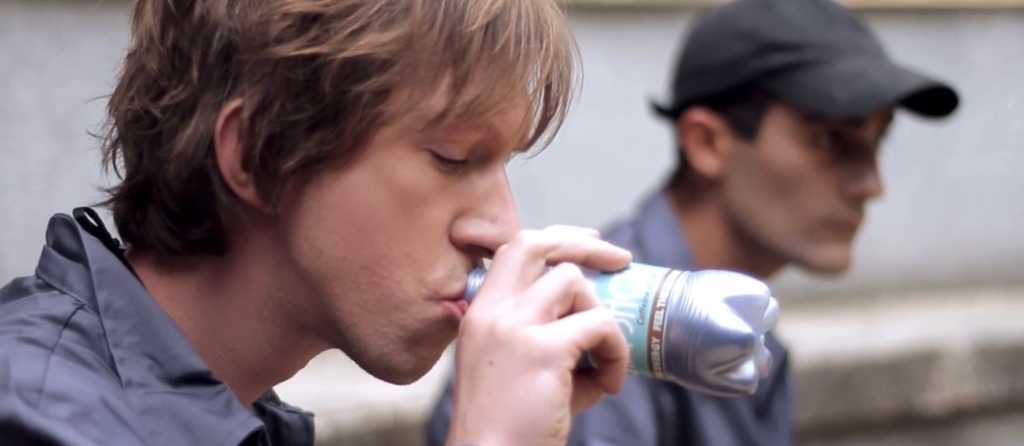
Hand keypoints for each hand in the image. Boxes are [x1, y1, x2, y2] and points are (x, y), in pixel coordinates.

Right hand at [446, 226, 632, 445]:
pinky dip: (616, 353)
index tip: (589, 244)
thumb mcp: (519, 370)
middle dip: (585, 244)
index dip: (556, 239)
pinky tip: (609, 384)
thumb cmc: (510, 428)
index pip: (514, 249)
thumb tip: (600, 325)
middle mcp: (491, 312)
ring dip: (601, 317)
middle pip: (536, 244)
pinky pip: (601, 326)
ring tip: (602, 361)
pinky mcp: (543, 349)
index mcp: (480, 314)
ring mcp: (514, 326)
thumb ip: (550, 338)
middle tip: (620, 260)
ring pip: (574, 282)